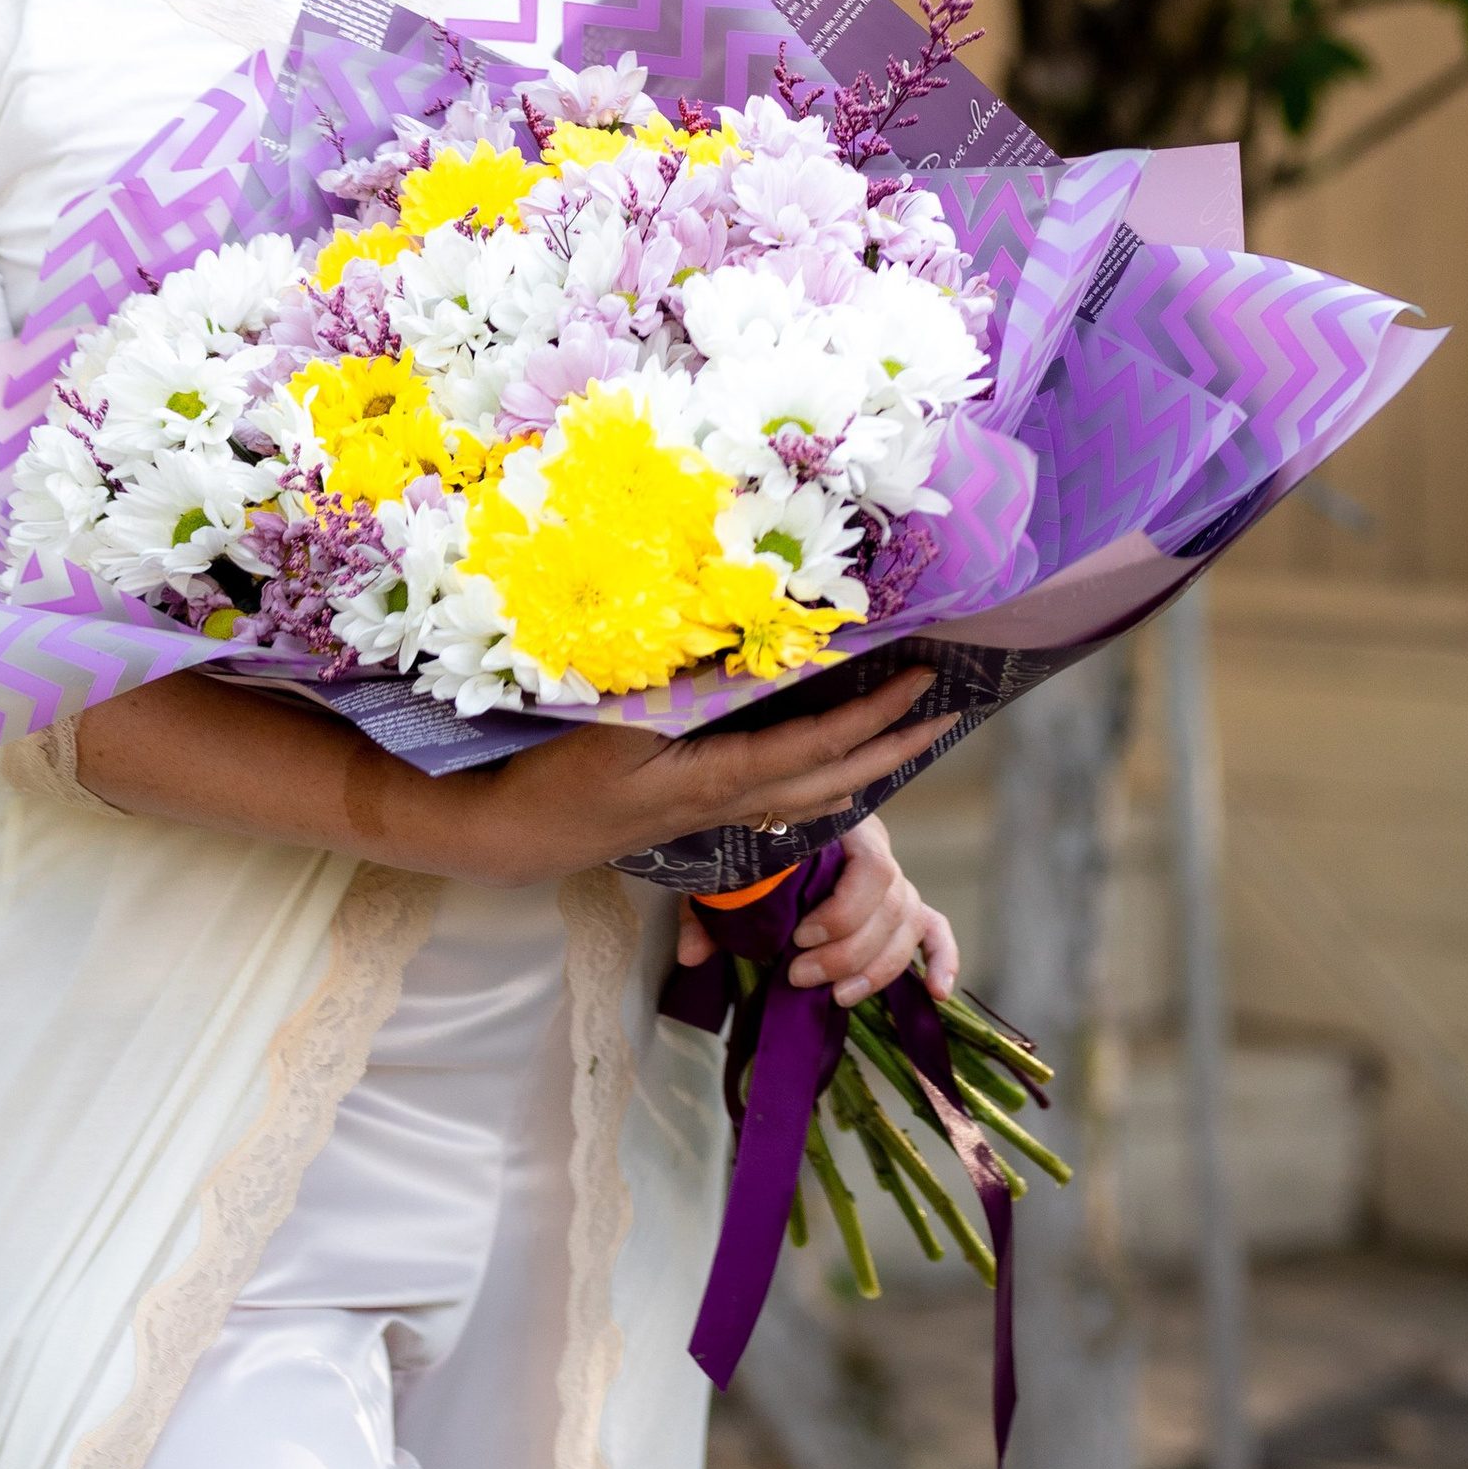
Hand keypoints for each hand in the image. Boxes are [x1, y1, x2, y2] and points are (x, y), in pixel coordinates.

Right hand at [448, 666, 954, 888]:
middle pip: (835, 780)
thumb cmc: (559, 774)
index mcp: (722, 777)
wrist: (517, 835)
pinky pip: (781, 800)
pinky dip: (821, 781)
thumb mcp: (618, 718)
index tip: (922, 680)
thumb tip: (746, 634)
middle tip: (951, 715)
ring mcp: (716, 813)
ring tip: (906, 739)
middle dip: (896, 747)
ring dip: (866, 766)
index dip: (874, 714)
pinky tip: (828, 771)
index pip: (820, 745)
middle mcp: (732, 802)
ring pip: (812, 798)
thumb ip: (683, 681)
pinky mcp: (696, 813)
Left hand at [673, 807, 959, 1006]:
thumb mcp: (725, 874)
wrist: (769, 829)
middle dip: (848, 952)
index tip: (798, 938)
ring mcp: (896, 882)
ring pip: (908, 926)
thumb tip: (693, 954)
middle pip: (892, 905)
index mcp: (842, 829)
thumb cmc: (752, 852)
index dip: (843, 912)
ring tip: (836, 996)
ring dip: (876, 969)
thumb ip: (710, 911)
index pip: (872, 869)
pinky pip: (936, 930)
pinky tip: (936, 992)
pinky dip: (941, 959)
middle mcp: (878, 852)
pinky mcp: (906, 909)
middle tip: (800, 977)